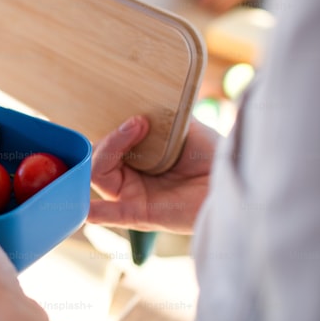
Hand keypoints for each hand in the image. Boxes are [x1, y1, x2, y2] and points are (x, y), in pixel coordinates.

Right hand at [89, 116, 216, 233]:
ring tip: (135, 131)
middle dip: (110, 137)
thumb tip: (136, 106)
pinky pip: (110, 214)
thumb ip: (157, 117)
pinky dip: (95, 211)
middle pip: (96, 158)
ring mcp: (132, 195)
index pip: (105, 142)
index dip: (113, 129)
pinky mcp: (140, 214)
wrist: (232, 179)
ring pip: (97, 175)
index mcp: (135, 158)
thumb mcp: (182, 127)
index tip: (139, 117)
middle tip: (138, 123)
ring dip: (108, 150)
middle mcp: (130, 177)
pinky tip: (87, 208)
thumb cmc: (211, 155)